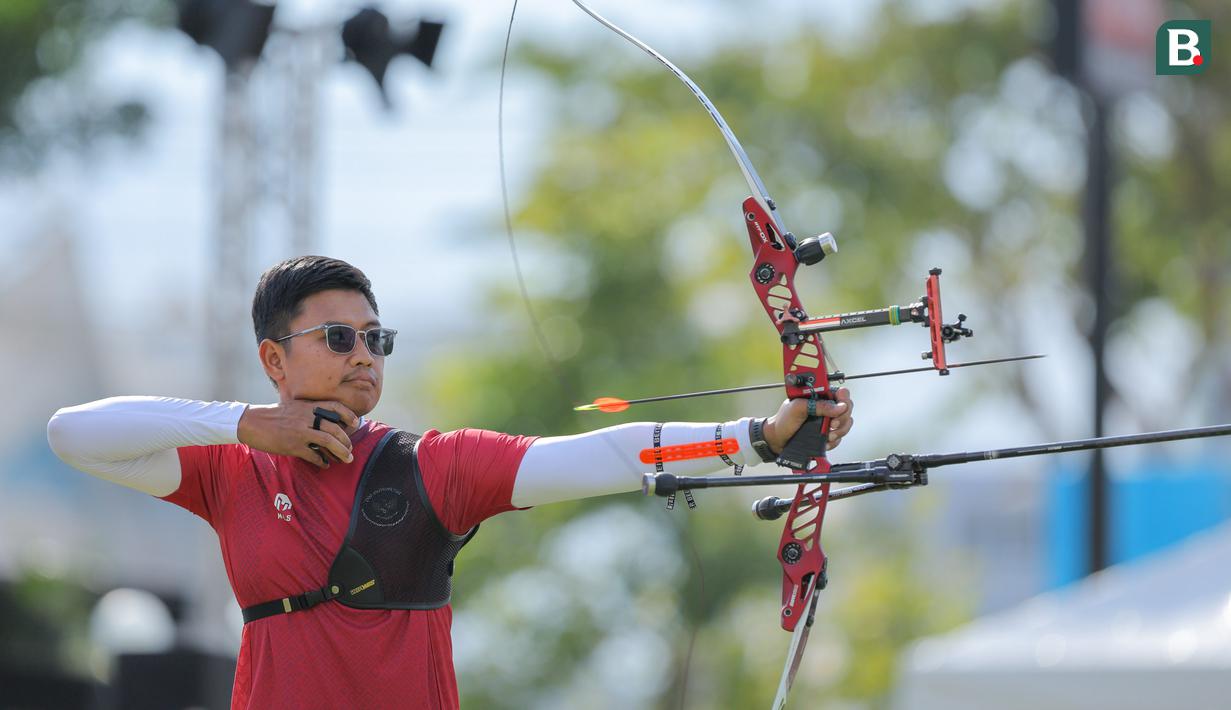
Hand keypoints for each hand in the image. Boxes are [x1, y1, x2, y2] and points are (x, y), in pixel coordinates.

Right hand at [238, 400, 359, 468]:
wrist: (251, 422)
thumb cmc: (272, 415)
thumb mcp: (293, 407)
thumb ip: (309, 411)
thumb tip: (326, 420)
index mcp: (307, 406)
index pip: (334, 406)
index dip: (348, 414)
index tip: (356, 423)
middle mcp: (306, 417)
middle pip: (335, 428)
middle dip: (346, 440)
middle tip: (350, 449)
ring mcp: (300, 432)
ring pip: (328, 442)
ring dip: (341, 452)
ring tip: (346, 458)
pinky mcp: (292, 446)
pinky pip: (313, 456)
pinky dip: (322, 462)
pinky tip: (325, 465)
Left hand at [762, 388, 853, 453]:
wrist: (777, 439)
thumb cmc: (783, 420)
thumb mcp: (798, 408)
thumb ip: (819, 405)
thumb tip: (839, 407)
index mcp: (819, 396)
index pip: (840, 393)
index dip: (844, 399)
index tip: (840, 408)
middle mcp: (825, 407)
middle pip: (847, 409)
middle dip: (842, 418)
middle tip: (831, 424)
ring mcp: (827, 421)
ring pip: (846, 423)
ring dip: (839, 431)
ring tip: (827, 435)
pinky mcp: (827, 433)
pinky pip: (840, 436)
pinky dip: (834, 440)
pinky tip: (825, 441)